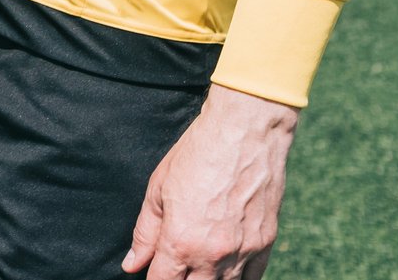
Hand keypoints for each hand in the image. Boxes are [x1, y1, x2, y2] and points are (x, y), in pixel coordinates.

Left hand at [123, 85, 298, 279]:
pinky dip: (238, 278)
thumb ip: (146, 232)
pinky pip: (252, 279)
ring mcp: (244, 252)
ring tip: (198, 265)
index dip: (154, 279)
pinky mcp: (265, 244)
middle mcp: (214, 255)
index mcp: (181, 242)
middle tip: (175, 265)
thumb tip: (132, 264)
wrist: (245, 133)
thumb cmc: (197, 154)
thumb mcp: (158, 189)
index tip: (153, 271)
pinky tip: (225, 270)